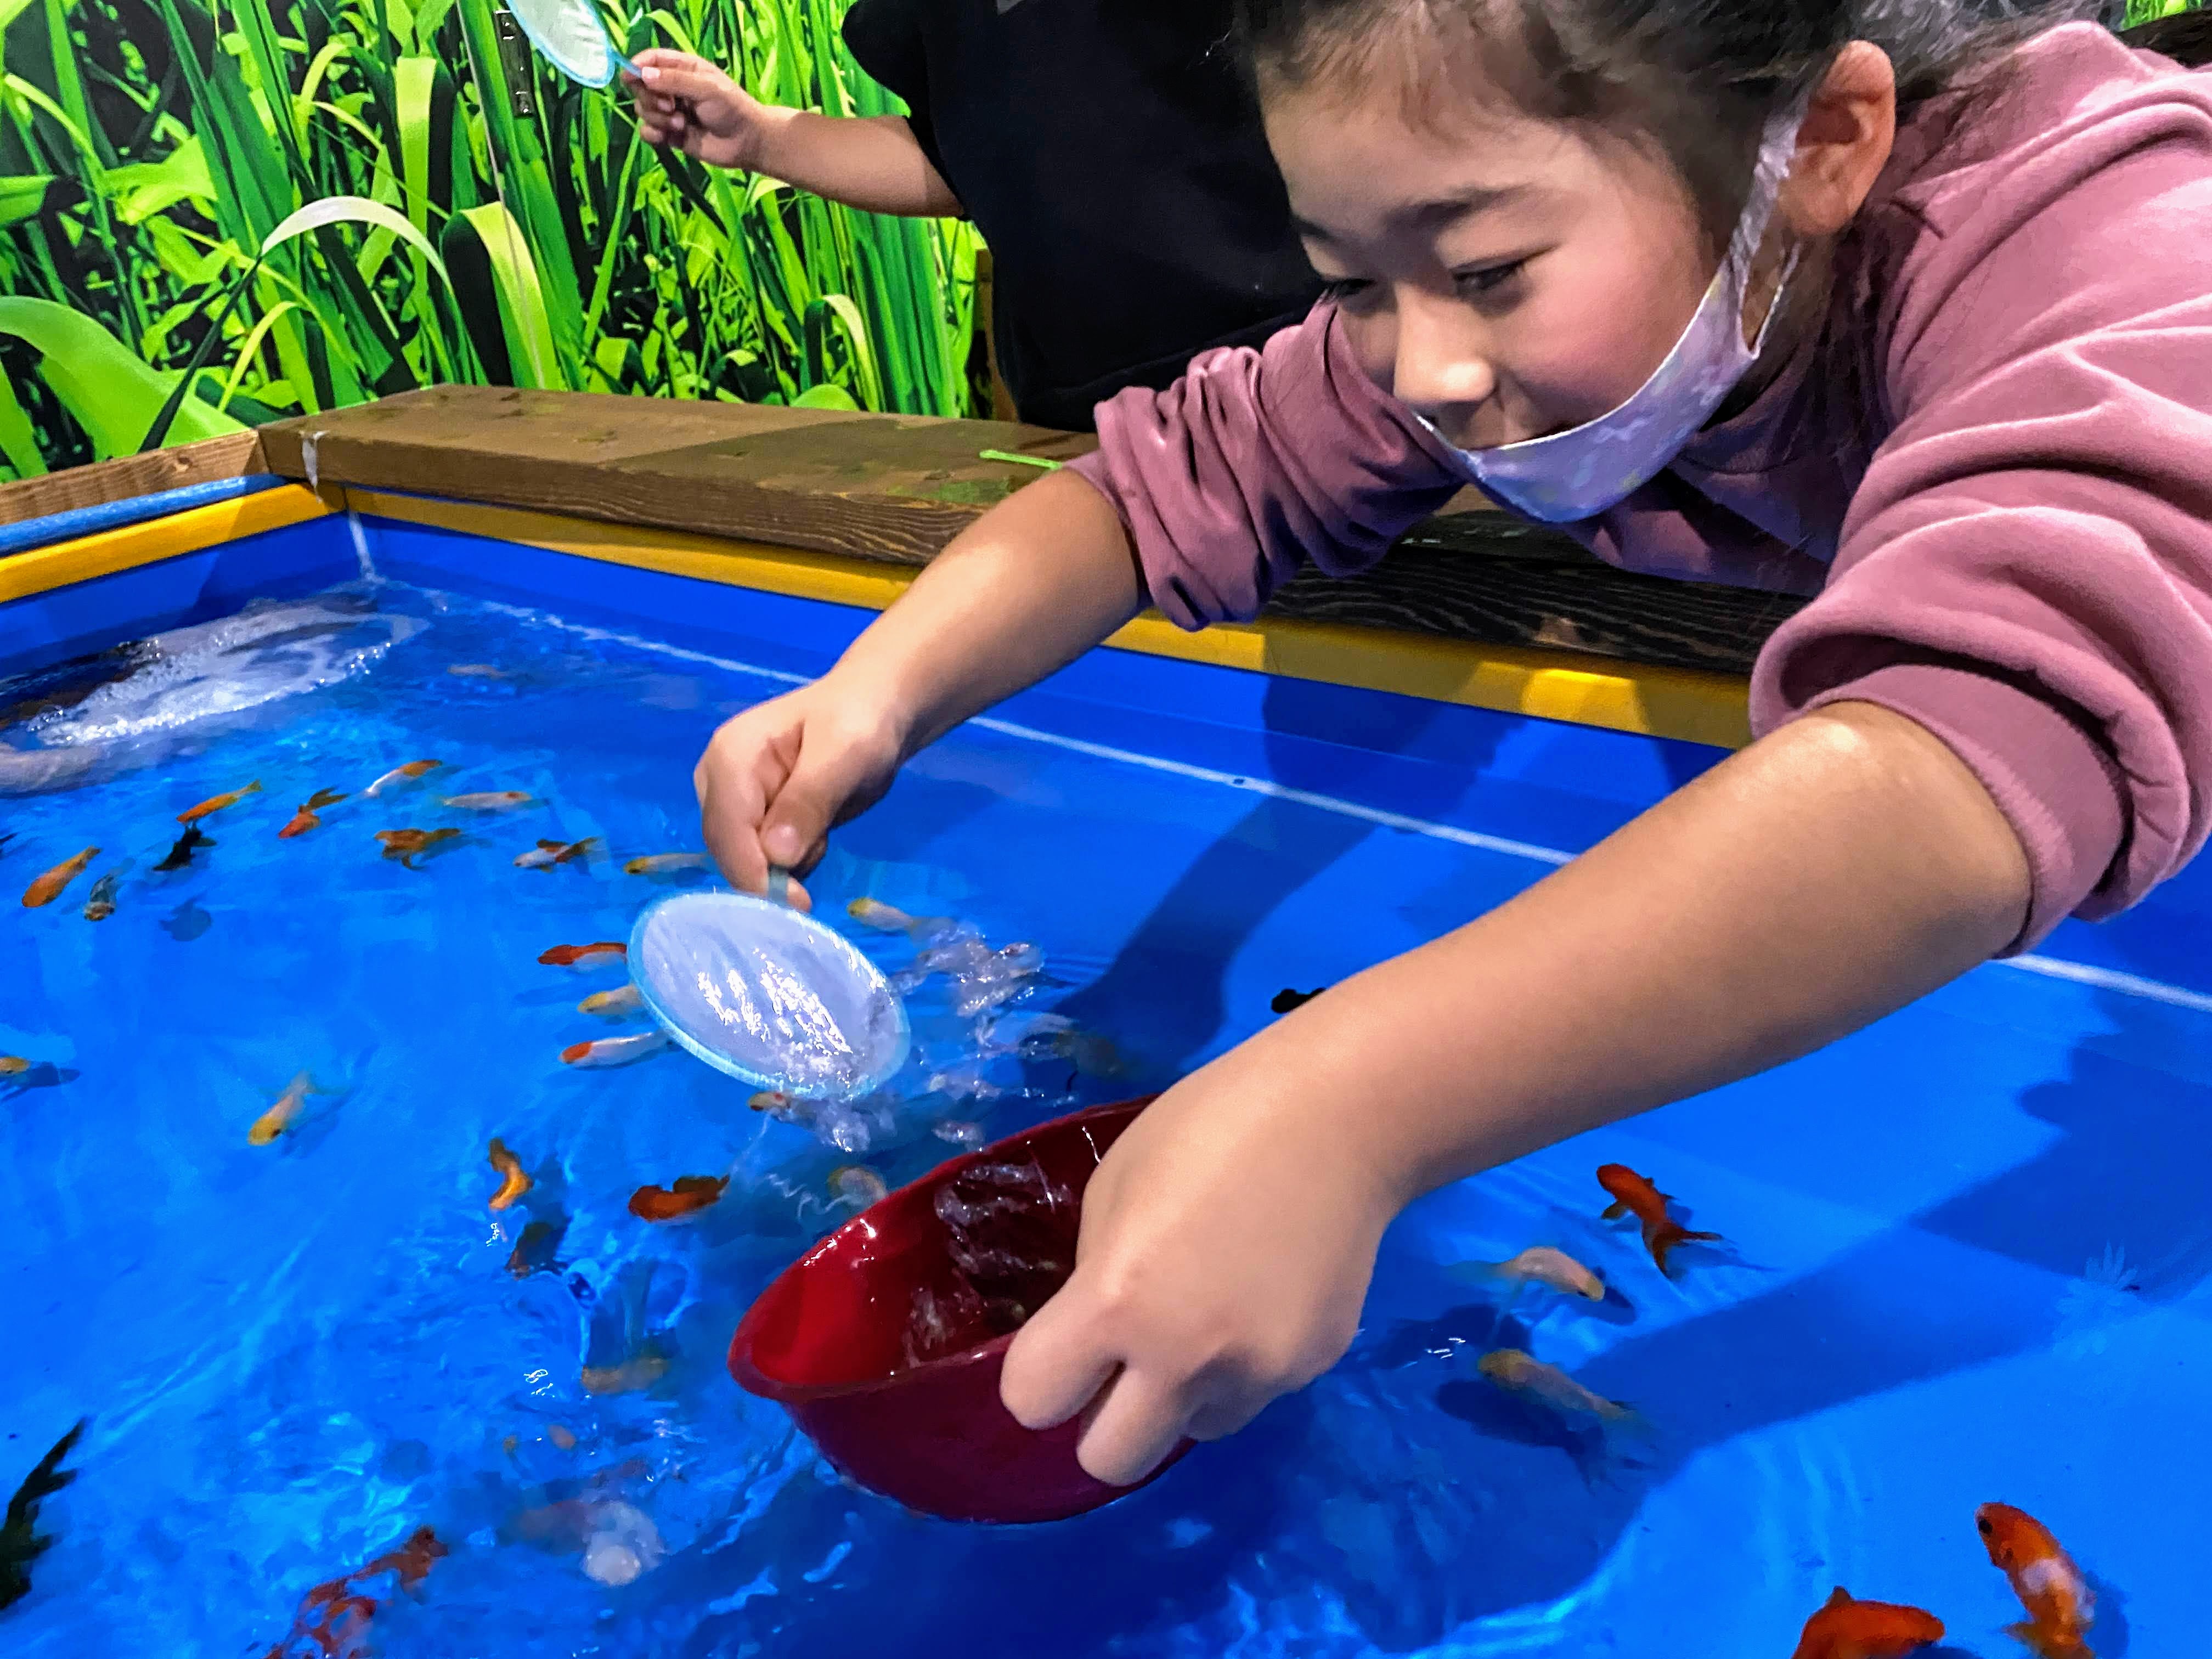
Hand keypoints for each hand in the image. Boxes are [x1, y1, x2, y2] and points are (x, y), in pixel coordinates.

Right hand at [624, 49, 770, 170]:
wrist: (747, 142)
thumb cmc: (733, 108)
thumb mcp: (706, 89)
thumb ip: (675, 81)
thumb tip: (643, 74)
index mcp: (683, 68)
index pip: (651, 60)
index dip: (637, 66)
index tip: (629, 77)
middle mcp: (673, 87)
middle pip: (641, 86)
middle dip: (650, 98)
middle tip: (671, 106)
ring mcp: (671, 111)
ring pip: (643, 110)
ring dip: (657, 118)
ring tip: (681, 124)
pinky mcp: (670, 134)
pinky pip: (647, 131)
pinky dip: (653, 134)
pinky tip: (668, 138)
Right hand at [693, 680, 903, 906]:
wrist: (873, 714)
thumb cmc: (859, 724)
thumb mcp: (844, 755)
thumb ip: (809, 800)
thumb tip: (776, 856)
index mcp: (730, 756)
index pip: (726, 829)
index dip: (754, 873)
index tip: (796, 903)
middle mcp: (718, 782)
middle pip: (729, 851)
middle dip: (772, 871)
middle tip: (822, 852)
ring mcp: (732, 804)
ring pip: (746, 861)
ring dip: (789, 864)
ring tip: (822, 826)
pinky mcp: (751, 822)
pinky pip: (762, 861)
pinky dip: (793, 860)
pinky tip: (816, 832)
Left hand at [999, 1041, 1401, 1485]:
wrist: (1339, 1118)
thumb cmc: (1209, 1128)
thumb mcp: (1114, 1188)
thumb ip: (1094, 1277)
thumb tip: (1098, 1336)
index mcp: (1118, 1302)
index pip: (1033, 1401)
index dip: (1039, 1377)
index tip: (1061, 1349)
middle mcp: (1184, 1357)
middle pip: (1110, 1462)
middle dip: (1102, 1421)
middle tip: (1122, 1366)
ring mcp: (1257, 1372)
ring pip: (1191, 1432)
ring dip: (1181, 1397)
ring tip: (1205, 1318)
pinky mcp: (1312, 1368)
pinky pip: (1252, 1395)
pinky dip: (1242, 1367)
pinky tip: (1261, 1294)